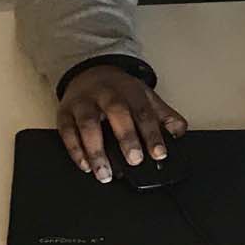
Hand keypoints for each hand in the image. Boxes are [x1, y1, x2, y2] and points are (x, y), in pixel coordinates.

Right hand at [56, 65, 187, 182]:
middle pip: (116, 112)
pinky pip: (67, 131)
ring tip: (105, 173)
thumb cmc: (120, 91)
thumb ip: (164, 116)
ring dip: (96, 150)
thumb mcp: (145, 97)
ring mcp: (84, 102)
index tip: (158, 154)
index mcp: (130, 90)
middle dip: (126, 137)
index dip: (152, 133)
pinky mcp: (65, 112)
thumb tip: (179, 133)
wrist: (90, 71)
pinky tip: (85, 165)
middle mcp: (106, 93)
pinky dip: (75, 150)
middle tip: (134, 160)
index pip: (144, 111)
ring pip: (88, 123)